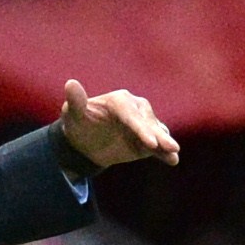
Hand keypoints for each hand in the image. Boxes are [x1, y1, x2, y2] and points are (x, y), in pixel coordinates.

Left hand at [57, 78, 178, 170]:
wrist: (84, 142)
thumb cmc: (78, 124)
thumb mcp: (73, 115)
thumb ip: (76, 102)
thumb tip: (70, 84)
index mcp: (119, 100)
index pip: (132, 115)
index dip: (141, 129)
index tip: (150, 143)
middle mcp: (135, 108)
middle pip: (148, 123)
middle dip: (159, 136)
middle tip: (170, 147)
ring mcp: (143, 124)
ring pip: (157, 132)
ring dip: (166, 142)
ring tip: (174, 152)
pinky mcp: (147, 139)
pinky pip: (158, 145)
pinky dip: (165, 152)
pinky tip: (173, 160)